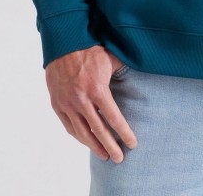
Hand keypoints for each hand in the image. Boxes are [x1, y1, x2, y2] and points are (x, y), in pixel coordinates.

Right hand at [45, 45, 137, 162]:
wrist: (64, 43)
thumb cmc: (91, 49)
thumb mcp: (111, 58)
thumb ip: (124, 70)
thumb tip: (145, 69)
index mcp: (97, 89)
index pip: (113, 118)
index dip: (124, 133)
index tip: (133, 144)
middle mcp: (81, 100)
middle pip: (98, 130)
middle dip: (110, 146)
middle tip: (120, 159)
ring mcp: (67, 103)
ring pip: (82, 132)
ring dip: (94, 146)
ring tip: (105, 155)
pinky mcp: (57, 104)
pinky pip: (69, 126)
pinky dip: (79, 136)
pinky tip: (87, 141)